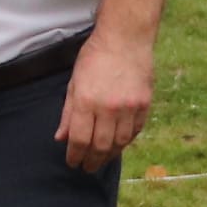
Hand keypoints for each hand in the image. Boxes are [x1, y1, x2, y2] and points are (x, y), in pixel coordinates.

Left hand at [57, 33, 155, 173]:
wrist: (126, 38)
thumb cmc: (96, 57)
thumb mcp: (74, 82)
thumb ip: (68, 113)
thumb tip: (61, 138)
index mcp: (87, 101)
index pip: (80, 140)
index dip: (75, 156)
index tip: (72, 162)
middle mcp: (109, 107)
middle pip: (100, 146)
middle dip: (91, 161)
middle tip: (87, 167)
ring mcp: (129, 107)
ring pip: (120, 143)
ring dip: (109, 155)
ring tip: (101, 159)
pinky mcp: (144, 104)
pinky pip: (135, 131)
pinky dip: (125, 142)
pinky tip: (118, 144)